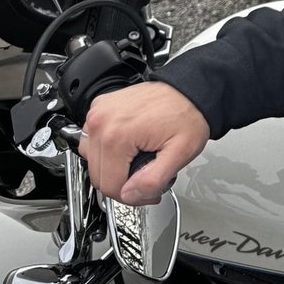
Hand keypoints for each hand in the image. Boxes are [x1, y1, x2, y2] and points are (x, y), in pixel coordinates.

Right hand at [79, 81, 210, 205]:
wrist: (191, 88)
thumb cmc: (188, 114)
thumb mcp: (181, 153)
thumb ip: (153, 180)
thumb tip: (130, 194)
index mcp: (116, 136)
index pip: (110, 186)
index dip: (131, 196)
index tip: (147, 192)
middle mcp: (101, 122)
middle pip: (98, 176)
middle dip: (122, 182)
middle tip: (146, 175)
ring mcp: (97, 113)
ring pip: (92, 160)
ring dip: (112, 166)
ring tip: (137, 158)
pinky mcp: (99, 108)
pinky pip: (93, 140)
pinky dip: (107, 149)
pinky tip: (128, 145)